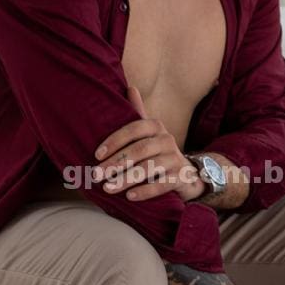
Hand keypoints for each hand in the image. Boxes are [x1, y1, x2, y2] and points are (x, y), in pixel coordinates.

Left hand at [92, 85, 204, 202]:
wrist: (188, 173)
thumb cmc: (158, 151)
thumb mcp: (149, 132)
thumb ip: (138, 112)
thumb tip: (130, 87)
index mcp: (156, 126)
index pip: (133, 129)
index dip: (115, 141)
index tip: (97, 155)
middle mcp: (167, 139)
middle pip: (139, 150)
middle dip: (115, 163)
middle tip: (97, 175)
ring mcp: (176, 159)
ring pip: (149, 168)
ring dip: (126, 179)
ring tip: (108, 188)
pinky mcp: (181, 177)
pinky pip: (162, 184)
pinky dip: (145, 191)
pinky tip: (130, 197)